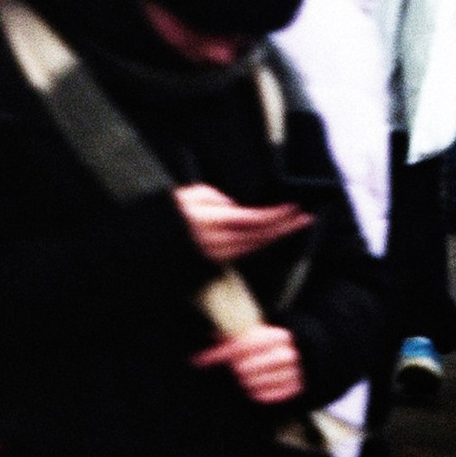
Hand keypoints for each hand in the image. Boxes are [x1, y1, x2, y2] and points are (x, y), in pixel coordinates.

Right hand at [174, 184, 311, 263]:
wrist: (149, 242)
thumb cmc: (168, 214)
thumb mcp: (191, 196)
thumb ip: (216, 199)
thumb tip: (234, 206)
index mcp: (213, 222)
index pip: (254, 219)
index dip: (277, 215)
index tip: (293, 207)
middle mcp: (218, 241)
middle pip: (260, 235)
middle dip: (285, 227)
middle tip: (306, 217)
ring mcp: (218, 254)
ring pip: (256, 246)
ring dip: (277, 236)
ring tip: (295, 225)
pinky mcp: (216, 260)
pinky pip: (246, 252)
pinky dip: (263, 242)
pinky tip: (273, 236)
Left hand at [196, 322, 302, 406]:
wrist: (307, 354)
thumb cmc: (273, 345)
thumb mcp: (258, 334)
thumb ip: (234, 339)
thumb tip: (205, 348)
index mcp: (276, 335)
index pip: (241, 346)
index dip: (218, 354)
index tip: (199, 360)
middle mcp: (287, 354)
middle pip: (245, 368)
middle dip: (236, 368)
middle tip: (237, 368)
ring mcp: (294, 372)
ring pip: (253, 384)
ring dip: (245, 382)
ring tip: (247, 377)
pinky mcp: (296, 388)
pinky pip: (266, 396)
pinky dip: (257, 393)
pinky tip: (256, 386)